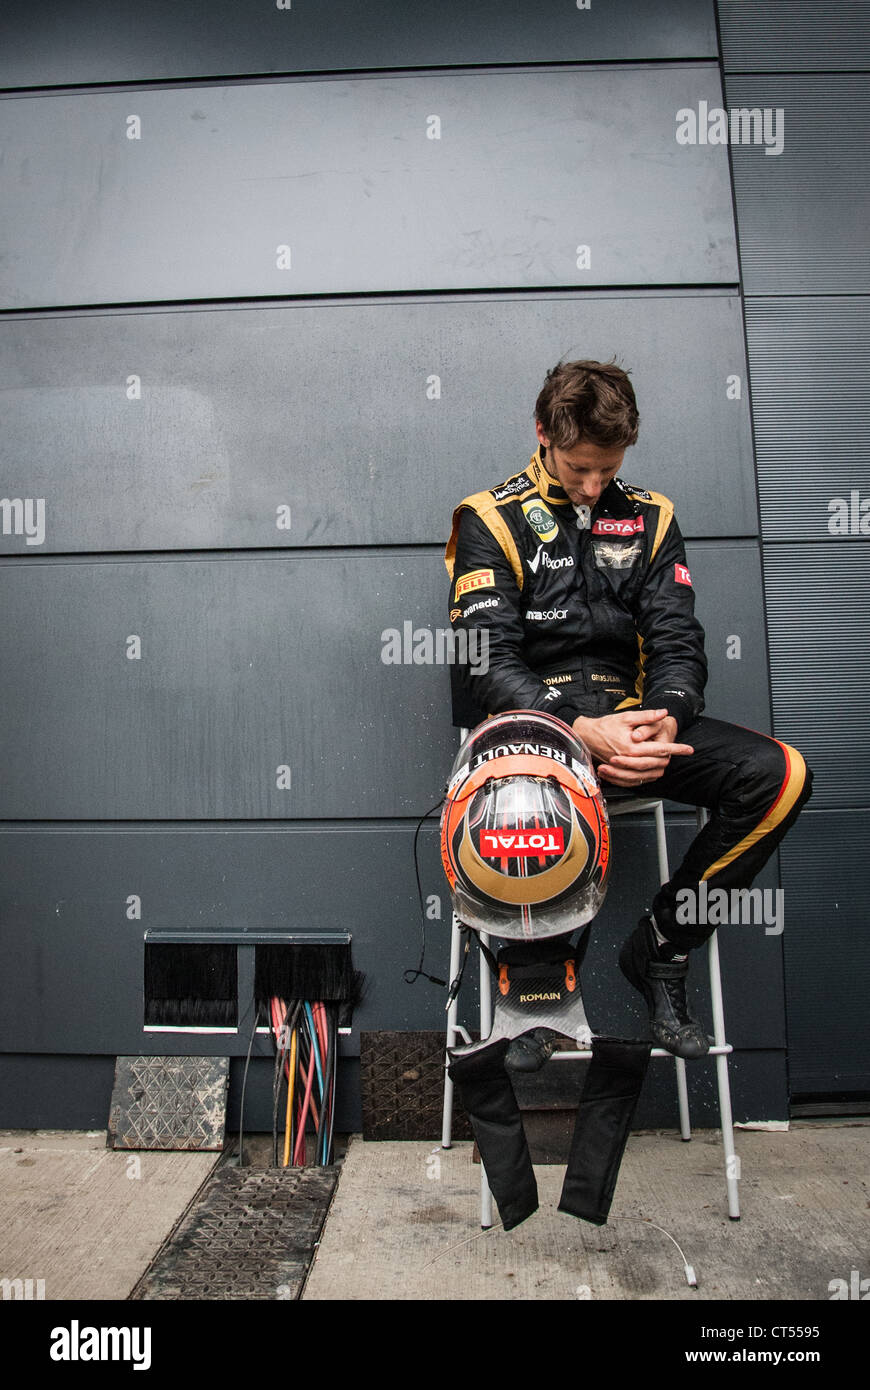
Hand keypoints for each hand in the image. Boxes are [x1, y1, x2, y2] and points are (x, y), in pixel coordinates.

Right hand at [571, 708, 693, 786]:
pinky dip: (647, 776)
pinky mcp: (618, 772)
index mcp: (632, 747)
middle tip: (679, 752)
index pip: (661, 749)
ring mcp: (623, 768)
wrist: (585, 736)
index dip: (677, 749)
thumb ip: (646, 716)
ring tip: (667, 760)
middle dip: (670, 758)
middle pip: (657, 764)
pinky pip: (636, 780)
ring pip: (648, 774)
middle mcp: (628, 760)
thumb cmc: (604, 726)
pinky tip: (652, 770)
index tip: (689, 749)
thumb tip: (663, 712)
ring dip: (660, 768)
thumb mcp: (626, 717)